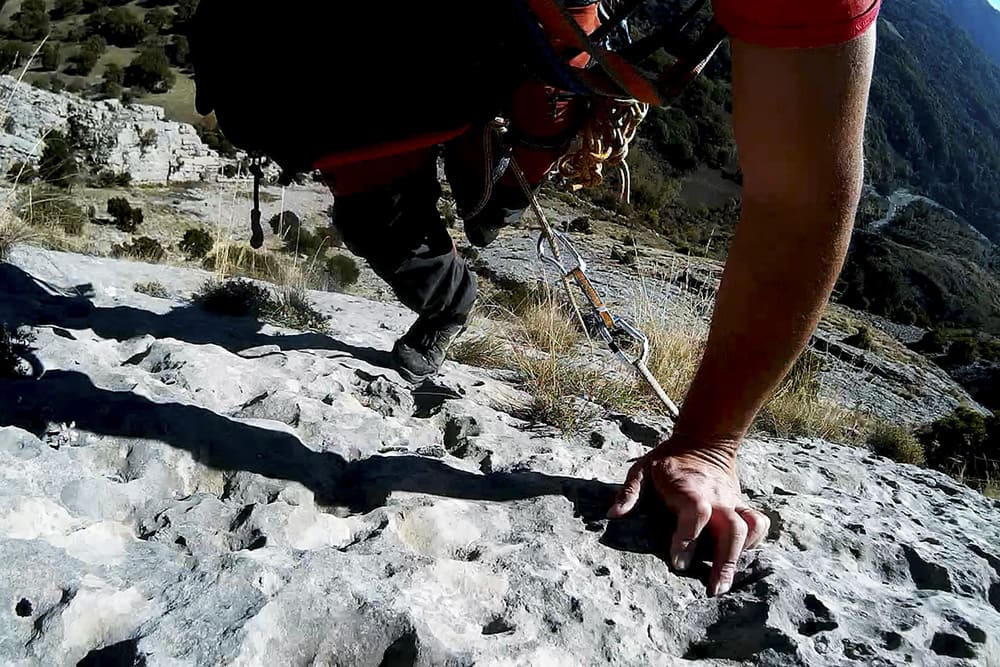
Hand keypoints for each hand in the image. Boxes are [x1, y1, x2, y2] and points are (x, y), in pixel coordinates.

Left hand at [607, 438, 769, 595]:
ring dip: (741, 555)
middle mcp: (716, 498)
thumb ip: (629, 492)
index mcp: (690, 490)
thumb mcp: (641, 469)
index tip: (678, 564)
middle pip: (731, 529)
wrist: (704, 440)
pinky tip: (741, 558)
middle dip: (724, 561)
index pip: (695, 515)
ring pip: (748, 528)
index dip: (687, 540)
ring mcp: (732, 502)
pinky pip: (757, 522)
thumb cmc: (667, 460)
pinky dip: (755, 540)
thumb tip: (613, 515)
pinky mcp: (741, 504)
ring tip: (727, 582)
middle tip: (714, 590)